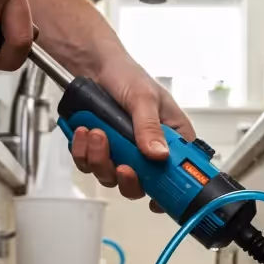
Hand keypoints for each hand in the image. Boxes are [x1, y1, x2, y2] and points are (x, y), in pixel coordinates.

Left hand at [69, 59, 195, 212]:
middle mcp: (149, 150)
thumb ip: (150, 127)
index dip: (170, 191)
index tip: (158, 197)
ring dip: (101, 159)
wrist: (92, 66)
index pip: (180, 174)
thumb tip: (158, 155)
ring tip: (97, 133)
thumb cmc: (126, 75)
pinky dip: (83, 152)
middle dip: (128, 178)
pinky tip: (84, 132)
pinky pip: (89, 165)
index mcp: (172, 137)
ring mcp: (123, 154)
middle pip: (143, 186)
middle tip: (122, 165)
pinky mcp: (100, 152)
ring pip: (112, 177)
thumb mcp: (144, 97)